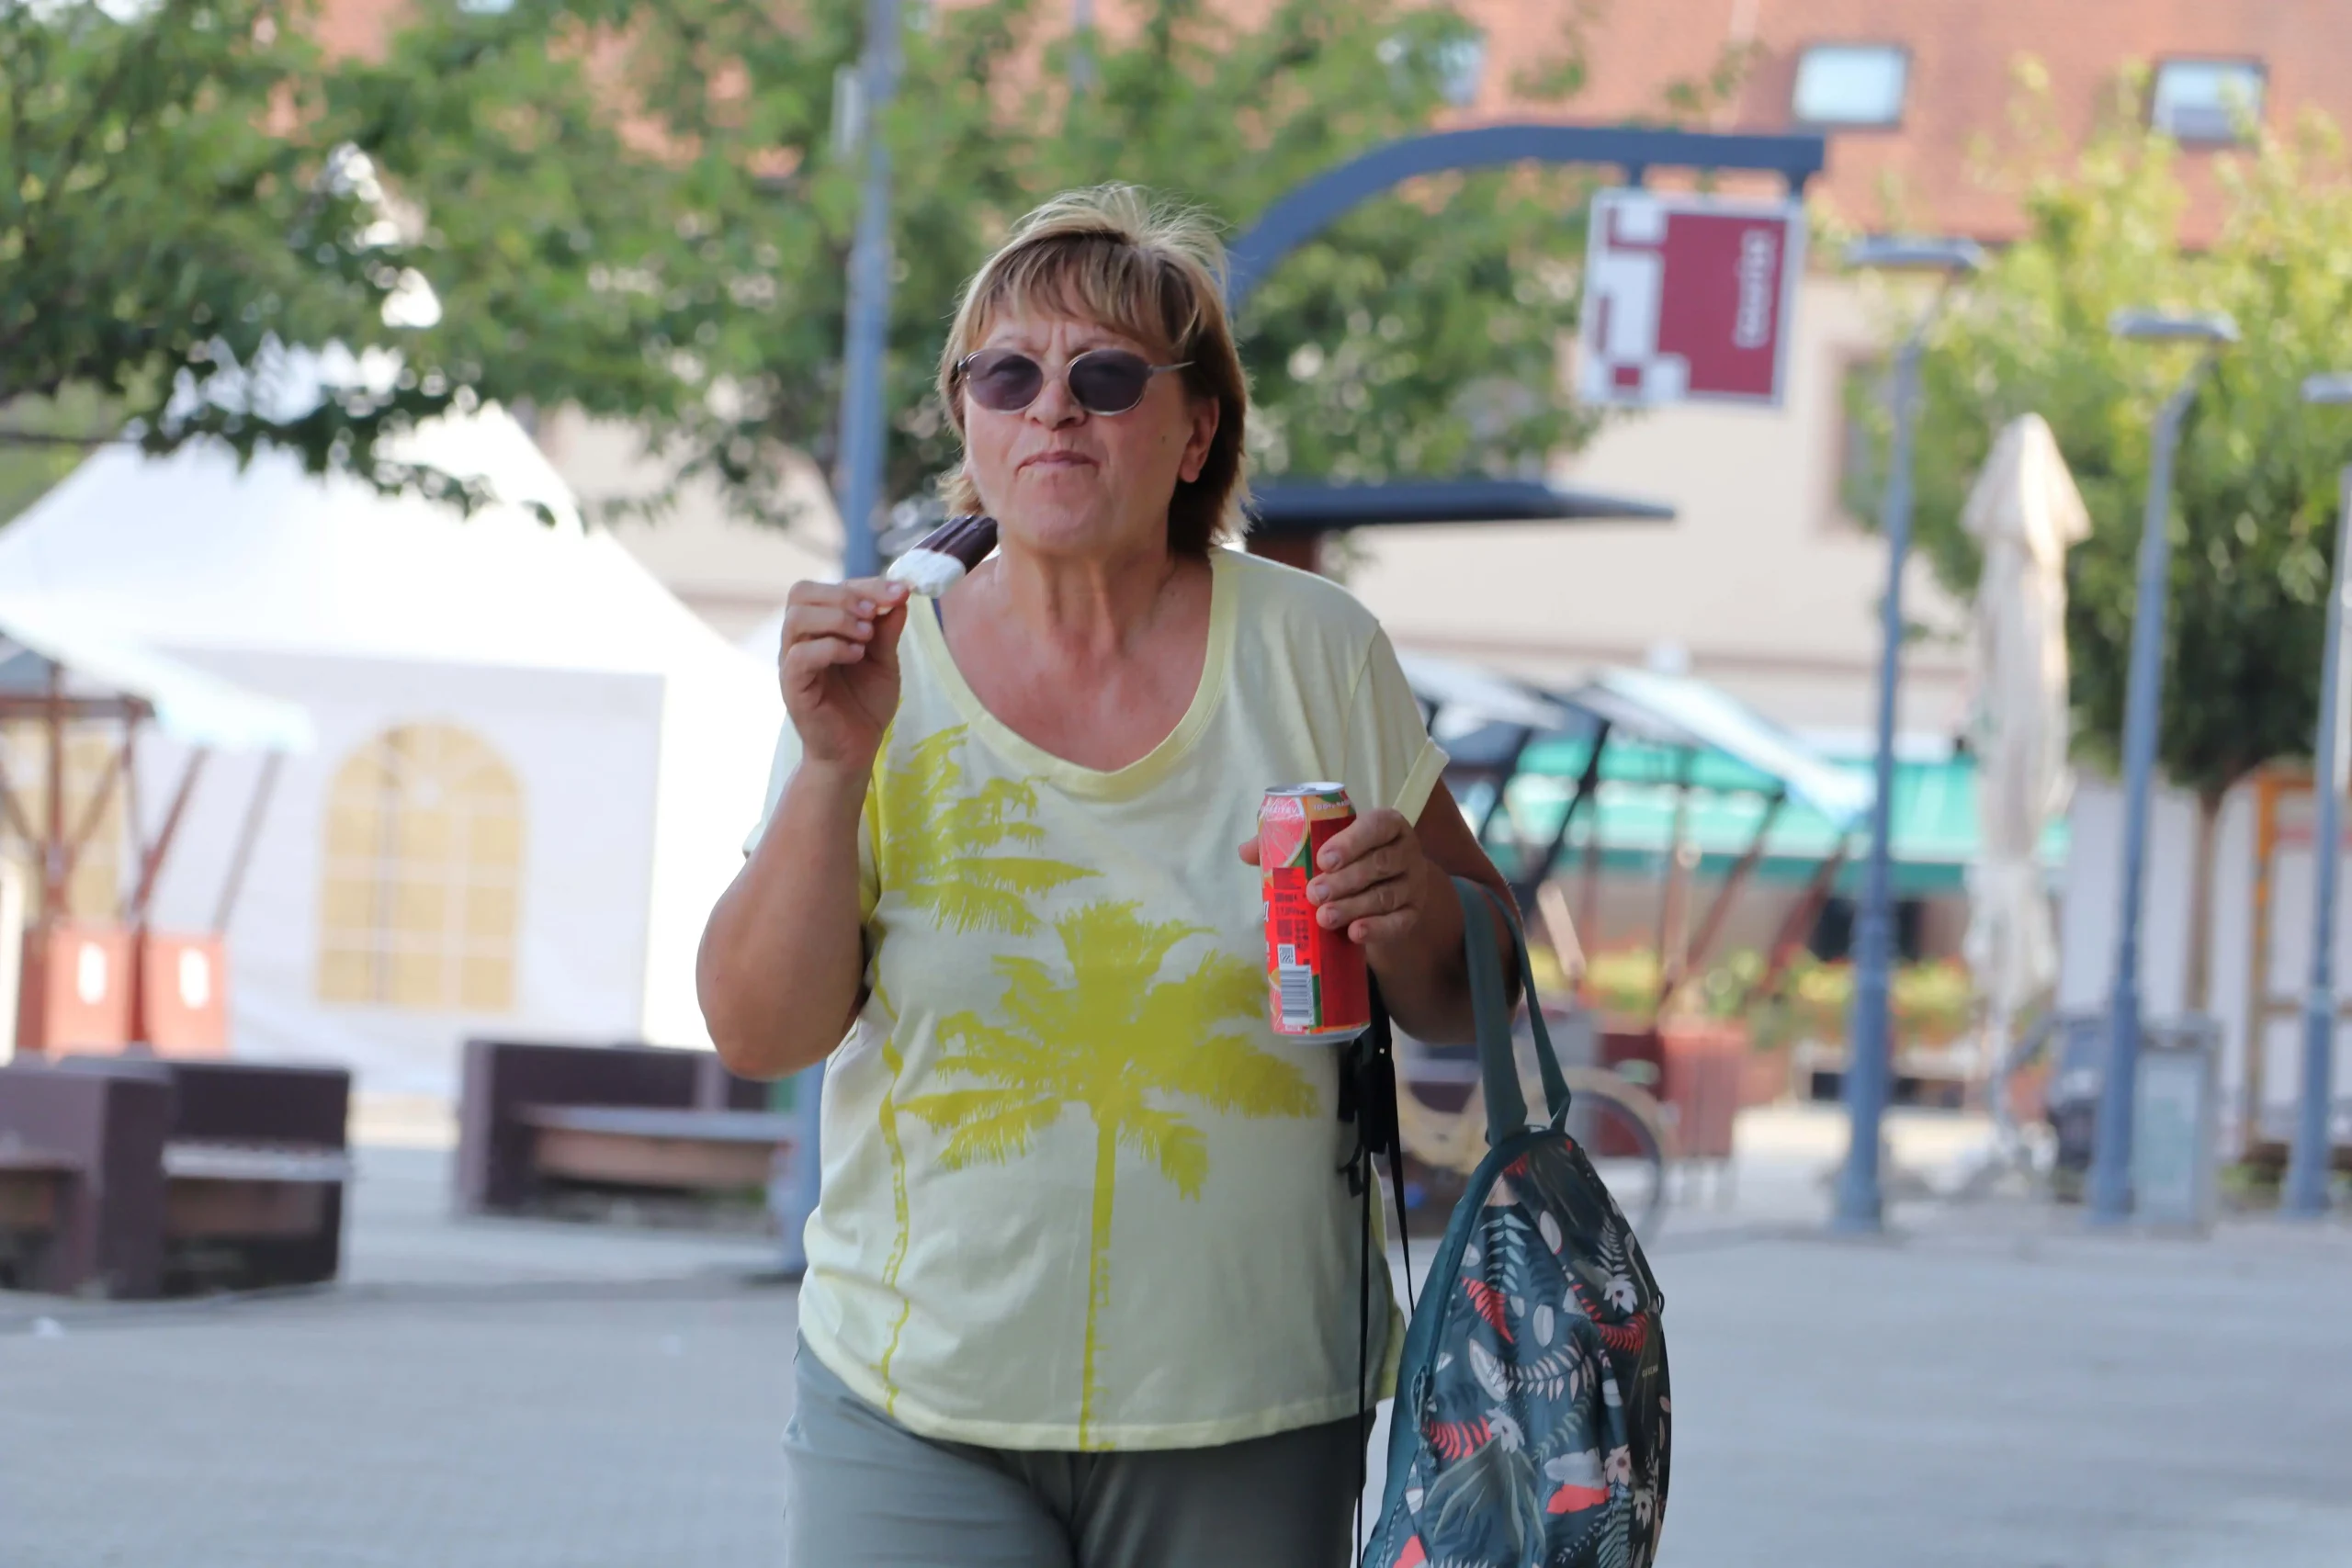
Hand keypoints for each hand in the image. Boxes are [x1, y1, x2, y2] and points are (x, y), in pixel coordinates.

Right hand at [779, 577, 910, 773]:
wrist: (855, 751)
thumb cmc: (865, 705)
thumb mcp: (884, 661)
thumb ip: (887, 630)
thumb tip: (899, 596)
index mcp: (822, 627)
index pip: (833, 587)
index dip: (867, 584)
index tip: (901, 591)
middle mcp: (801, 639)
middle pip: (802, 592)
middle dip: (844, 595)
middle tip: (874, 612)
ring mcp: (792, 661)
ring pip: (797, 618)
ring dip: (836, 618)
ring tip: (866, 634)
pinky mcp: (792, 686)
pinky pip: (799, 655)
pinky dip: (830, 647)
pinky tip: (856, 655)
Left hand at [1236, 805, 1439, 950]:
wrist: (1382, 889)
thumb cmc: (1348, 859)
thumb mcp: (1324, 845)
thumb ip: (1288, 843)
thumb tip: (1246, 850)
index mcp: (1386, 824)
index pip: (1376, 826)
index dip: (1352, 841)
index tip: (1323, 859)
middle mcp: (1407, 851)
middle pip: (1380, 864)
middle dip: (1345, 880)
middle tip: (1313, 894)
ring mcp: (1414, 884)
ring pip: (1386, 895)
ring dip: (1353, 907)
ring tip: (1323, 917)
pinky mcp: (1414, 914)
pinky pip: (1400, 923)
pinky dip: (1377, 929)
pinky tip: (1355, 933)